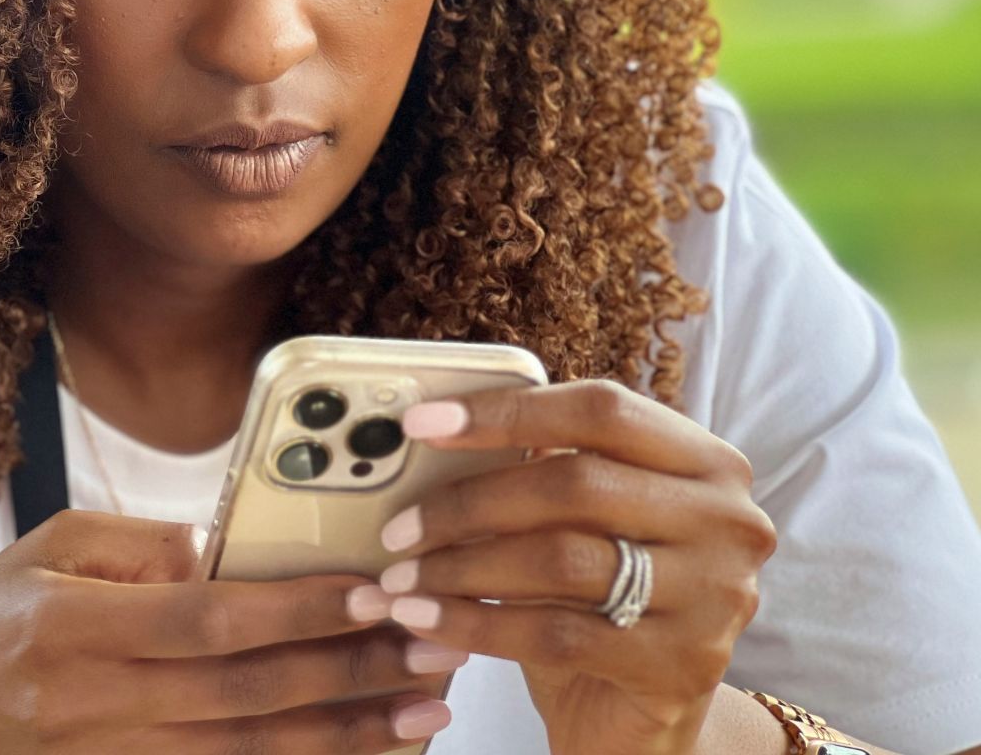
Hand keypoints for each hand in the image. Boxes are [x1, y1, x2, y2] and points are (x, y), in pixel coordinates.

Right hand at [0, 508, 462, 753]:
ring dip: (344, 734)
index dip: (295, 608)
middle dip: (350, 671)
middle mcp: (94, 704)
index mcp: (72, 627)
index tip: (371, 590)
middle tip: (432, 646)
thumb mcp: (42, 549)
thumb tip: (221, 551)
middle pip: (245, 694)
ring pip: (247, 754)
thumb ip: (133, 542)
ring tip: (422, 711)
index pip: (205, 618)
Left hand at [370, 379, 777, 754]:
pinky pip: (555, 634)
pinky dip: (475, 624)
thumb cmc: (599, 599)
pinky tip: (425, 623)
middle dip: (469, 504)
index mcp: (707, 462)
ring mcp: (715, 595)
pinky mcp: (681, 664)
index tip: (421, 424)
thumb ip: (540, 468)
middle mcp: (729, 521)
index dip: (506, 411)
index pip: (602, 409)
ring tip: (400, 582)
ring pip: (562, 560)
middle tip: (397, 528)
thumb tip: (439, 426)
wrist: (643, 717)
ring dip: (461, 567)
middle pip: (576, 484)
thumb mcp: (580, 523)